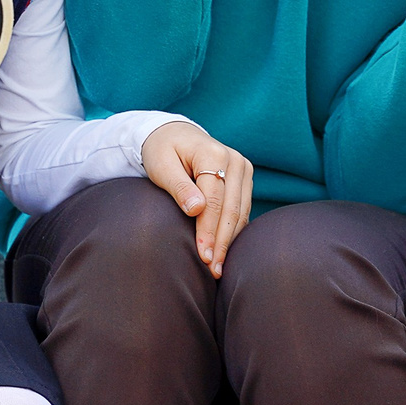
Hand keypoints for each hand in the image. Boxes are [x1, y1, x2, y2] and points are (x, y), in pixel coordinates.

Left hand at [141, 119, 254, 276]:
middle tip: (212, 271)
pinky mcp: (244, 179)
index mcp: (214, 154)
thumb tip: (196, 210)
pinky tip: (224, 251)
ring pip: (241, 212)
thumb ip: (178, 187)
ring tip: (218, 268)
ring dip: (230, 241)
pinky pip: (242, 210)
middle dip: (222, 242)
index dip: (209, 230)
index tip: (203, 256)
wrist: (173, 134)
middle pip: (232, 209)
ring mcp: (243, 169)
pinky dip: (234, 231)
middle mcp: (235, 160)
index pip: (215, 200)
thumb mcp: (161, 165)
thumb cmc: (161, 150)